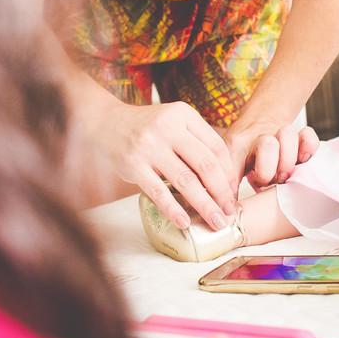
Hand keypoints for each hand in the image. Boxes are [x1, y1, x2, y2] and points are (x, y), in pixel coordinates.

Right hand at [103, 99, 239, 230]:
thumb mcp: (173, 121)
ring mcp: (149, 146)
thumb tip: (224, 179)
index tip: (233, 193)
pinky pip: (158, 192)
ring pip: (186, 181)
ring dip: (204, 205)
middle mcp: (168, 127)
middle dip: (222, 192)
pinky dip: (173, 209)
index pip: (216, 147)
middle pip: (206, 164)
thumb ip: (195, 141)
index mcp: (183, 114)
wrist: (105, 122)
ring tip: (215, 222)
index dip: (228, 173)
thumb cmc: (148, 128)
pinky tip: (184, 222)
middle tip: (229, 212)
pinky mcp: (133, 164)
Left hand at [223, 122, 319, 189]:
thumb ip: (228, 186)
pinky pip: (308, 135)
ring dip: (288, 159)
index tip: (251, 190)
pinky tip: (303, 160)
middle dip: (270, 170)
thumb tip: (227, 215)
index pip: (236, 160)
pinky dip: (308, 147)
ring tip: (285, 176)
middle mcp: (260, 138)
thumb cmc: (244, 150)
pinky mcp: (299, 138)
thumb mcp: (230, 165)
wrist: (257, 123)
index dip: (242, 183)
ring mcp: (280, 136)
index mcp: (239, 147)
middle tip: (268, 183)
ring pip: (288, 134)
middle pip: (268, 144)